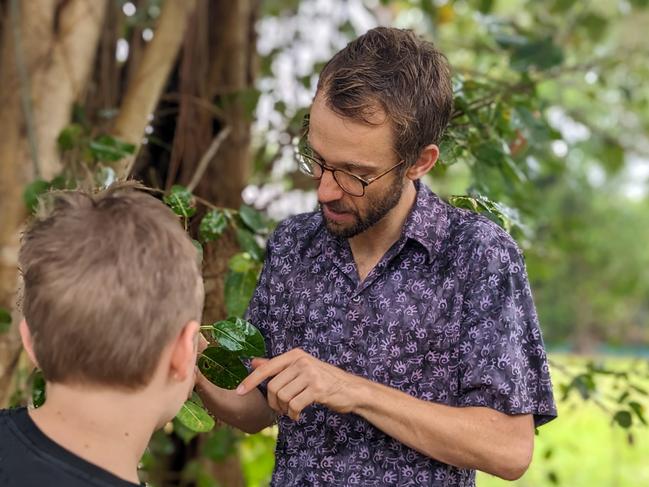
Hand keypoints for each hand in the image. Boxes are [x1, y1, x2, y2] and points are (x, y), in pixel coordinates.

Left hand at [235, 348, 360, 420]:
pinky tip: (298, 414)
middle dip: (274, 402)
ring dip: (284, 409)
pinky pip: (294, 405)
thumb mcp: (300, 368)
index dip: (251, 380)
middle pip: (273, 386)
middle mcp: (302, 361)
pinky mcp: (318, 389)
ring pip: (282, 396)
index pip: (267, 368)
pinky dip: (293, 414)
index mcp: (295, 355)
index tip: (238, 391)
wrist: (350, 389)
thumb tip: (253, 362)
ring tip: (292, 410)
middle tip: (282, 408)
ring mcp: (310, 374)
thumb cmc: (323, 379)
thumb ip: (276, 366)